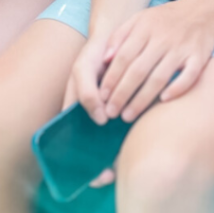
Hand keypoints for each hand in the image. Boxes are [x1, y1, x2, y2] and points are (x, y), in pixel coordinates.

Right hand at [62, 36, 118, 187]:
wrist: (115, 37)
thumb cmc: (94, 56)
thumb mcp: (82, 70)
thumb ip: (86, 92)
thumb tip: (100, 117)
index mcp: (77, 116)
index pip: (75, 150)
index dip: (86, 167)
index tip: (100, 175)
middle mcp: (94, 120)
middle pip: (95, 153)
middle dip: (102, 168)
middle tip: (111, 175)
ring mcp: (111, 116)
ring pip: (112, 145)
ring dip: (117, 156)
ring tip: (122, 164)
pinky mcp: (130, 107)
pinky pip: (130, 128)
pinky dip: (133, 136)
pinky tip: (138, 139)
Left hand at [92, 0, 213, 122]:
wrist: (203, 10)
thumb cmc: (166, 19)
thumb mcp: (140, 18)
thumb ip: (120, 36)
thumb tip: (104, 59)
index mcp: (146, 28)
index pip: (124, 57)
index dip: (111, 78)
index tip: (101, 96)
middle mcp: (163, 38)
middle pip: (138, 70)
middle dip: (122, 94)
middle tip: (110, 112)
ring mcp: (182, 48)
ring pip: (159, 77)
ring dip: (142, 99)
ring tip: (128, 116)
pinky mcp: (199, 56)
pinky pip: (188, 76)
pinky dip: (176, 89)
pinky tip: (163, 101)